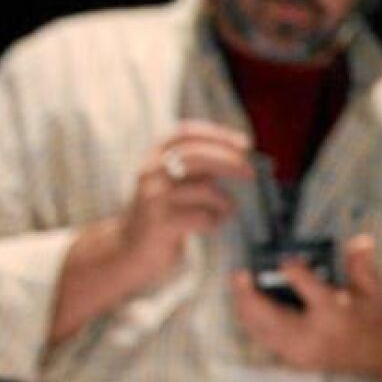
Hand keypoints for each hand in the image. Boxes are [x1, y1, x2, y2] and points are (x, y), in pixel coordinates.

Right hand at [116, 121, 253, 285]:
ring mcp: (154, 197)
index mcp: (156, 156)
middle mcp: (151, 172)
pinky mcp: (160, 223)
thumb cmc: (164, 211)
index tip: (246, 144)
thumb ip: (198, 167)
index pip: (187, 134)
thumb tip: (241, 156)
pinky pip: (202, 217)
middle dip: (229, 161)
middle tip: (251, 173)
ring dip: (224, 202)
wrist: (130, 248)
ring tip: (224, 211)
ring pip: (204, 190)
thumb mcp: (175, 181)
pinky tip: (211, 225)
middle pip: (196, 156)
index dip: (218, 135)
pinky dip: (215, 221)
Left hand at [232, 234, 381, 381]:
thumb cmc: (371, 318)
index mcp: (336, 316)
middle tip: (239, 274)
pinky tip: (246, 304)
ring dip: (246, 307)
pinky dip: (252, 320)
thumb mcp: (372, 289)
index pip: (311, 290)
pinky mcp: (292, 358)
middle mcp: (313, 336)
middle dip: (250, 295)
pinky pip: (263, 338)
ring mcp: (300, 351)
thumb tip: (361, 239)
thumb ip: (361, 263)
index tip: (285, 259)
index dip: (294, 272)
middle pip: (272, 316)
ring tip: (238, 285)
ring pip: (261, 329)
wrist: (377, 355)